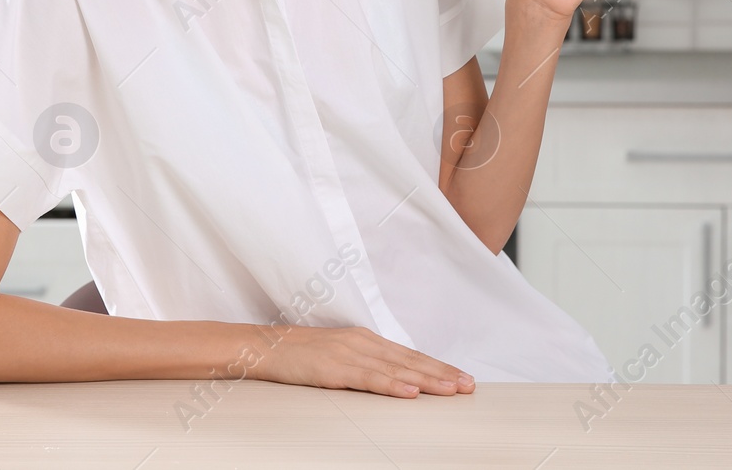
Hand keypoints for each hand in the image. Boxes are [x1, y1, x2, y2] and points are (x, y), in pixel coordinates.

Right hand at [246, 324, 475, 397]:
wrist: (263, 347)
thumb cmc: (298, 355)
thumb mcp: (337, 356)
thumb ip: (363, 364)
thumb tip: (391, 378)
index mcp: (364, 340)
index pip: (408, 355)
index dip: (437, 366)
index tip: (460, 377)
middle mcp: (362, 342)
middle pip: (410, 360)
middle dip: (442, 373)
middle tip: (468, 385)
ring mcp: (349, 354)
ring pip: (397, 369)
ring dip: (427, 380)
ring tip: (451, 389)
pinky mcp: (335, 368)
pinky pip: (370, 378)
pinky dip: (393, 384)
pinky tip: (411, 391)